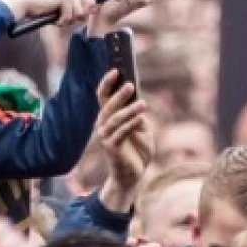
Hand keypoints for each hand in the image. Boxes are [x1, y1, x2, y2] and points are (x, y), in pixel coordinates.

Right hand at [1, 0, 99, 31]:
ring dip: (69, 19)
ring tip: (57, 16)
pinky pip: (70, 15)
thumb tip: (94, 9)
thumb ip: (79, 7)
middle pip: (90, 5)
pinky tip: (53, 17)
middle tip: (64, 17)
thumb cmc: (45, 9)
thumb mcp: (65, 7)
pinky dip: (62, 20)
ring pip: (81, 11)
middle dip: (80, 15)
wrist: (27, 4)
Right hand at [94, 71, 152, 213]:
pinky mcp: (111, 148)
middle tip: (130, 85)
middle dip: (119, 95)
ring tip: (143, 104)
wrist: (133, 176)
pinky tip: (140, 118)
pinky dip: (131, 124)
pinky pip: (121, 133)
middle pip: (108, 106)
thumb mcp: (142, 129)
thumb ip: (138, 115)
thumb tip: (138, 102)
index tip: (116, 70)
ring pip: (115, 119)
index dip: (107, 83)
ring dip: (129, 110)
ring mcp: (105, 137)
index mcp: (108, 117)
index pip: (103, 96)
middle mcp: (103, 125)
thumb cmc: (137, 150)